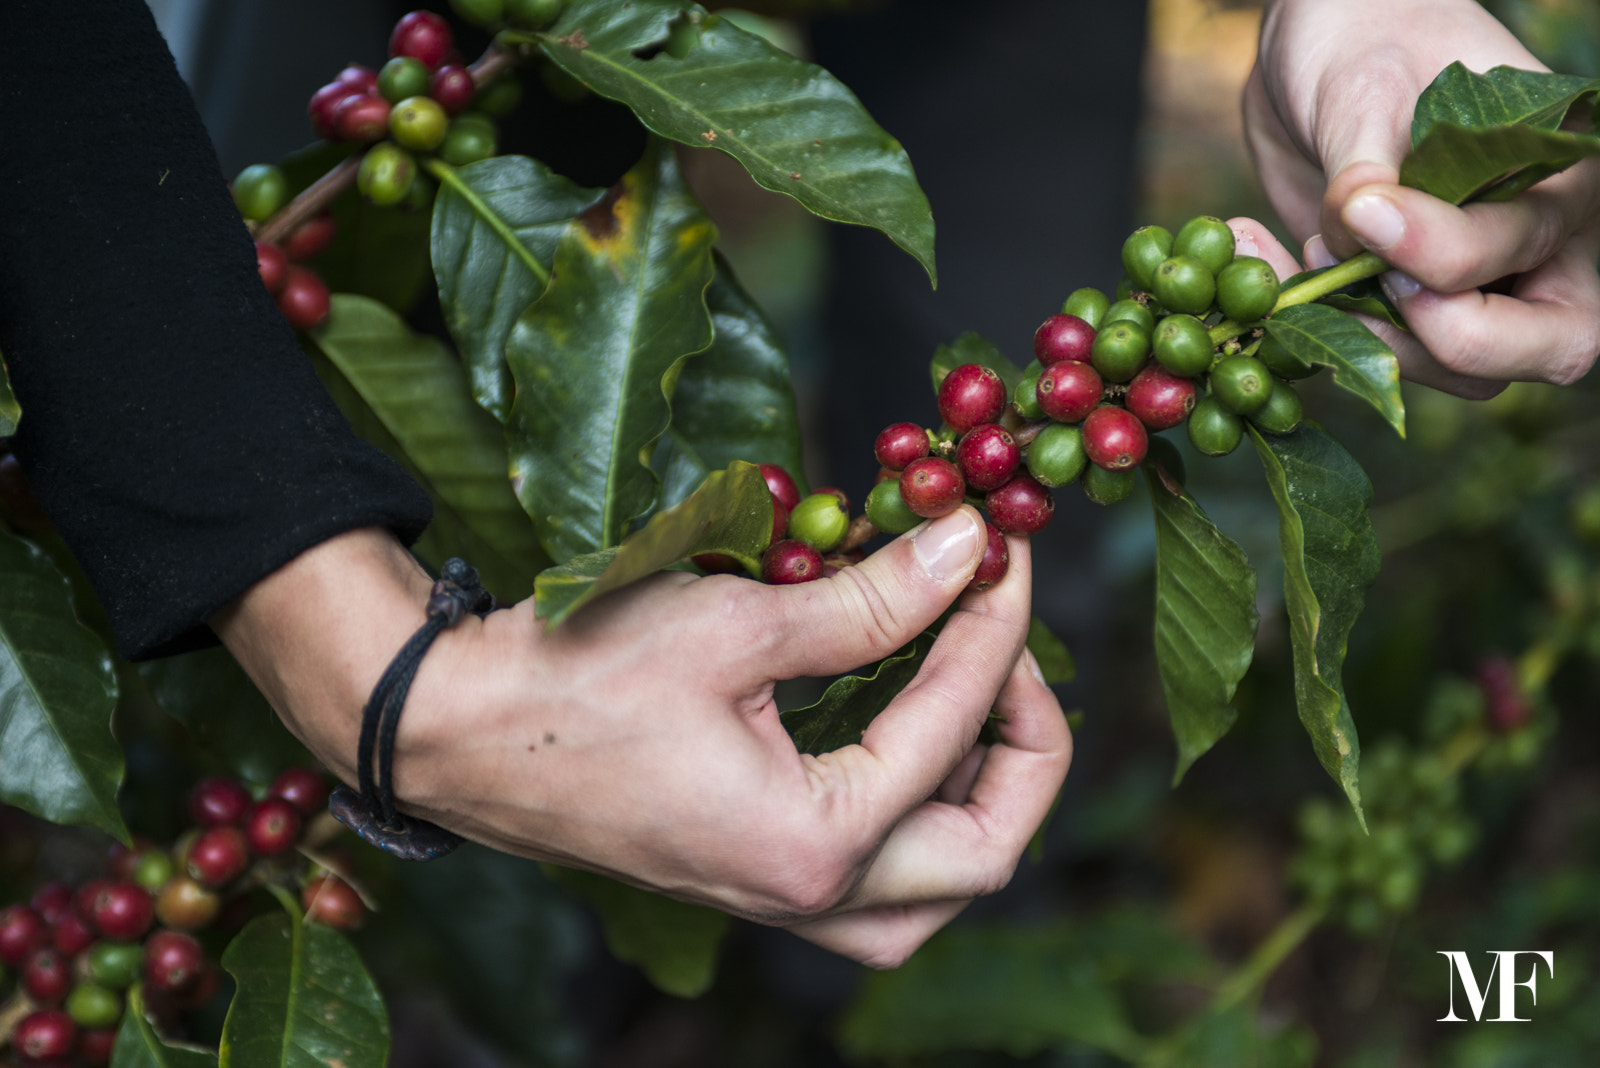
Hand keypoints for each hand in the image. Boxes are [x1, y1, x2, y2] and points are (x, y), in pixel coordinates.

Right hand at [211, 514, 1070, 967]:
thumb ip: (867, 601)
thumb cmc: (569, 675)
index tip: (1001, 554)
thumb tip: (966, 550)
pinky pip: (872, 886)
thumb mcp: (732, 624)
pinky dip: (915, 820)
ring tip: (976, 705)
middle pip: (984, 851)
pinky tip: (905, 738)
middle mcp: (801, 897)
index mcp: (807, 844)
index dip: (991, 628)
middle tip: (1011, 647)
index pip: (949, 727)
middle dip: (1026, 745)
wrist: (448, 729)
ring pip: (933, 894)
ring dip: (979, 804)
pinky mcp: (746, 877)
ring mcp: (773, 900)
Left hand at [1244, 0, 1599, 393]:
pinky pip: (1378, 354)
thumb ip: (1367, 164)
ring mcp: (1479, 287)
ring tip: (1298, 251)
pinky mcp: (1405, 306)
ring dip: (1366, 335)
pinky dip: (1314, 329)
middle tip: (1360, 283)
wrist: (1323, 47)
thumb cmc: (1367, 38)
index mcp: (1567, 178)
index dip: (1441, 250)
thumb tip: (1356, 226)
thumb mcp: (1364, 87)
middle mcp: (1544, 247)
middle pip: (1544, 347)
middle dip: (1444, 337)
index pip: (1527, 249)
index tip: (1361, 212)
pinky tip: (1259, 256)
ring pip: (1457, 370)